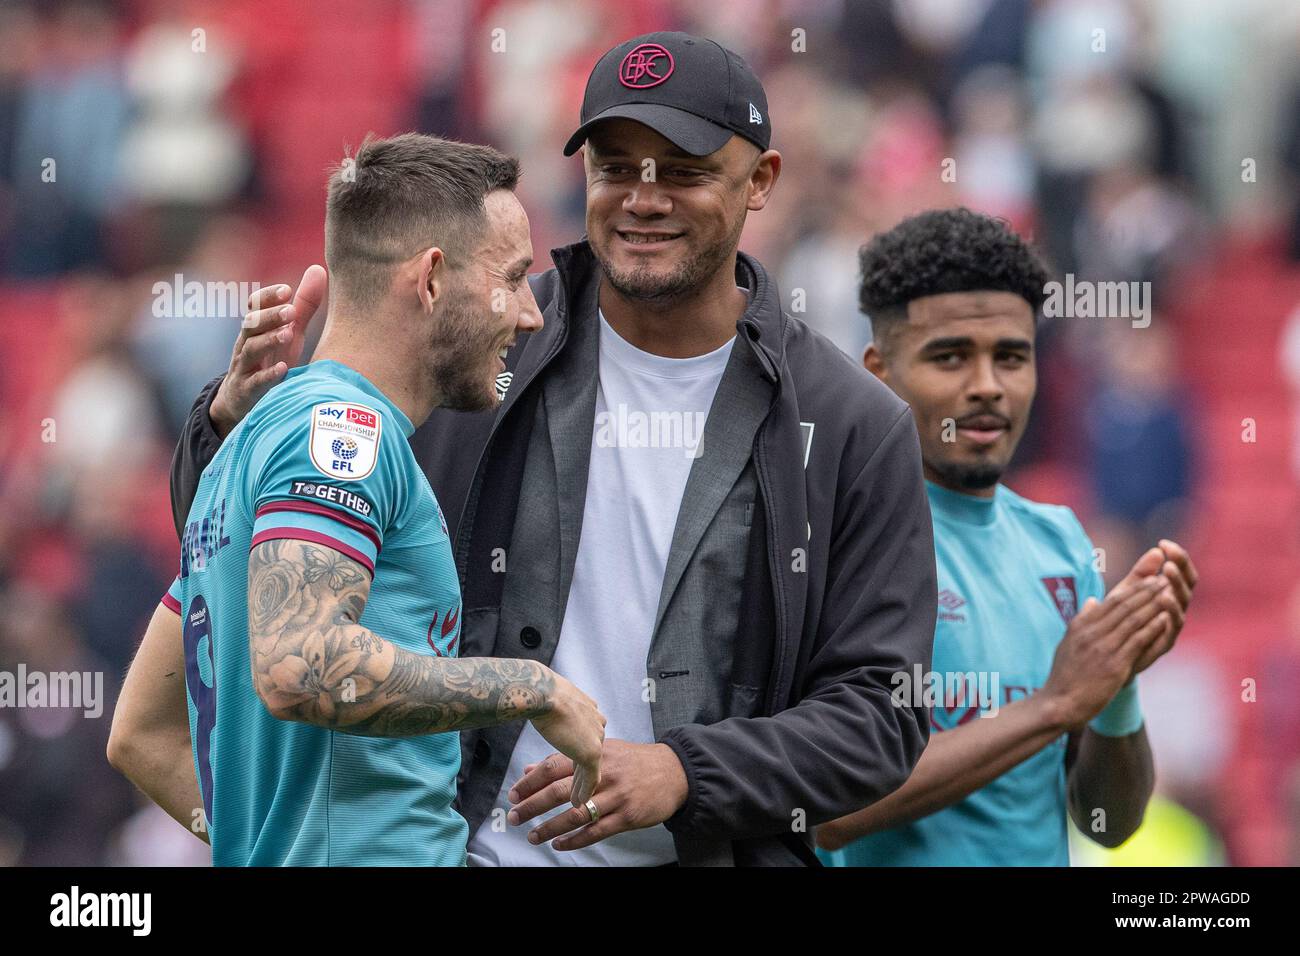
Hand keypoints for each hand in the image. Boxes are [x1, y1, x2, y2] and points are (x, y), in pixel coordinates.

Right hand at [209, 265, 326, 435]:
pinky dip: (268, 375)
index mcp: (256, 328)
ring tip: (288, 334)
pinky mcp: (247, 391)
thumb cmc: (270, 360)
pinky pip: (255, 382)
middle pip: (251, 324)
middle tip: (291, 310)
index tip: (287, 290)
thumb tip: (318, 268)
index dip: (267, 297)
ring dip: (268, 340)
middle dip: (270, 316)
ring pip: (250, 350)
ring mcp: (244, 368)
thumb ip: (304, 305)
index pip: (254, 306)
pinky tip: (283, 369)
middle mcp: (246, 344)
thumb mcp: (288, 332)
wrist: (242, 402)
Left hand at [507, 739, 687, 851]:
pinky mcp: (627, 816)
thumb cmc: (633, 761)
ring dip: (549, 827)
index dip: (531, 781)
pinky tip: (559, 844)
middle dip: (532, 805)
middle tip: (514, 817)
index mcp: (593, 755)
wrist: (674, 771)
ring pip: (575, 815)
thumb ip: (567, 762)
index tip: (513, 794)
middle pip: (559, 791)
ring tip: (532, 836)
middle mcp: (602, 775)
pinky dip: (575, 840)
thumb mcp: (603, 753)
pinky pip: (596, 832)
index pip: (554, 766)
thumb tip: (531, 770)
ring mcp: (615, 796)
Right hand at [527, 672, 605, 806]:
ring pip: (592, 767)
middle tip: (576, 786)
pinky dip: (583, 791)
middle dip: (581, 769)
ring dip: (582, 784)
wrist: (543, 693)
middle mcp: (597, 723)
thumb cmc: (541, 691)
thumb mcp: (551, 698)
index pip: (585, 733)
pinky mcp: (590, 753)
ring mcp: (596, 738)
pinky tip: (579, 803)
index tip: (571, 759)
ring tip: (578, 801)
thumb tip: (540, 709)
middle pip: (590, 751)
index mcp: (588, 708)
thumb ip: (554, 707)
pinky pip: (590, 778)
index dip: (576, 748)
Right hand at [1042, 569, 1173, 728]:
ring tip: (1169, 594)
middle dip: (1147, 591)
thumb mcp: (1068, 642)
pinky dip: (1152, 628)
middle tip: (1164, 579)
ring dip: (1153, 605)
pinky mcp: (1114, 665)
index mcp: (1081, 626)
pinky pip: (1137, 641)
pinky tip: (1165, 619)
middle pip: (1124, 606)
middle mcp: (1092, 633)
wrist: (1060, 702)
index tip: (1150, 578)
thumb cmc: (1065, 674)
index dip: (1134, 588)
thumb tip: (1094, 600)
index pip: (1112, 601)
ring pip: (1133, 620)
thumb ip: (1083, 620)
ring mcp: (1103, 648)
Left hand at [1130, 539, 1196, 674]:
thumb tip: (1156, 551)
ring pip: (1182, 604)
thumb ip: (1141, 573)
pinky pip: (1172, 627)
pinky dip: (1171, 613)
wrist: (1109, 655)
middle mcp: (1175, 608)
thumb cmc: (1121, 620)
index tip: (1164, 543)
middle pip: (1187, 585)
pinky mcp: (1165, 642)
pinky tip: (1165, 600)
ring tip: (1167, 574)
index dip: (1178, 557)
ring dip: (1176, 588)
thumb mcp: (1128, 592)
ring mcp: (1172, 625)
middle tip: (1170, 559)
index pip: (1181, 571)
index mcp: (1169, 593)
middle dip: (1180, 570)